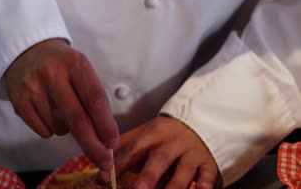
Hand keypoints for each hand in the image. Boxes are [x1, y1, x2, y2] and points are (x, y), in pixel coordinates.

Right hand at [4, 38, 118, 169]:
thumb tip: (104, 138)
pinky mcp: (19, 101)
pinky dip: (50, 130)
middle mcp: (53, 74)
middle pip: (77, 119)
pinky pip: (43, 131)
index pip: (94, 98)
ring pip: (60, 128)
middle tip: (105, 162)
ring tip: (61, 110)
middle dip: (93, 145)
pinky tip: (46, 112)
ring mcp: (33, 88)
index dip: (105, 124)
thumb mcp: (79, 70)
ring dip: (68, 130)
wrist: (24, 52)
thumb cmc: (61, 65)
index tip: (113, 143)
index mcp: (75, 63)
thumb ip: (91, 98)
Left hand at [103, 116, 218, 188]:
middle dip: (147, 176)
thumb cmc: (165, 133)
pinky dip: (204, 183)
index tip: (103, 178)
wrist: (199, 121)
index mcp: (152, 134)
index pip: (133, 148)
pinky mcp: (207, 162)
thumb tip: (97, 156)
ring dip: (174, 185)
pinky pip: (207, 173)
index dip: (118, 163)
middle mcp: (171, 143)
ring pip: (184, 169)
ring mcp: (190, 152)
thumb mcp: (144, 132)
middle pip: (159, 158)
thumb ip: (124, 145)